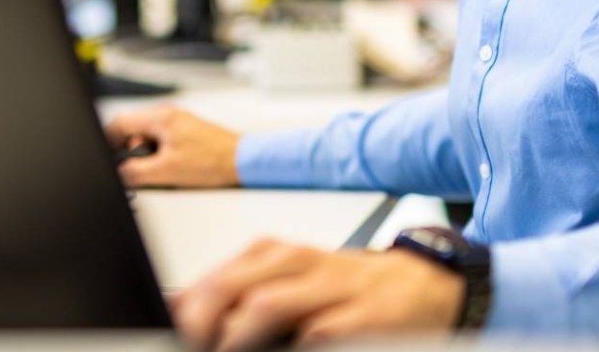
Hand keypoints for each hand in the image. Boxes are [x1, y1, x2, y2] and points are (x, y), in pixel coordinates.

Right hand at [102, 105, 240, 187]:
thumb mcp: (166, 172)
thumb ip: (136, 172)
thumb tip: (119, 173)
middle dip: (130, 150)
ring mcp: (179, 121)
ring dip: (146, 153)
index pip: (120, 122)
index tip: (105, 154)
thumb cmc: (213, 161)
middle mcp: (169, 114)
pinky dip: (159, 153)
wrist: (242, 162)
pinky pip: (162, 139)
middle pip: (133, 128)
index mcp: (161, 117)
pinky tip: (170, 167)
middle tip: (138, 168)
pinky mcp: (186, 131)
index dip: (108, 140)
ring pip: (148, 135)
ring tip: (159, 170)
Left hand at [171, 239, 462, 351]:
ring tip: (222, 350)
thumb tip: (182, 309)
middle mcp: (300, 264)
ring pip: (268, 304)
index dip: (186, 306)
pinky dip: (299, 344)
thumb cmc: (351, 290)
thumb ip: (241, 295)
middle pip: (231, 287)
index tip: (171, 328)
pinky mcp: (366, 314)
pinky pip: (321, 331)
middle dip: (201, 321)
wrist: (426, 284)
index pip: (215, 278)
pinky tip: (287, 351)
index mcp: (276, 256)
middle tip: (190, 342)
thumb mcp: (290, 283)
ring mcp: (333, 288)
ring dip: (236, 334)